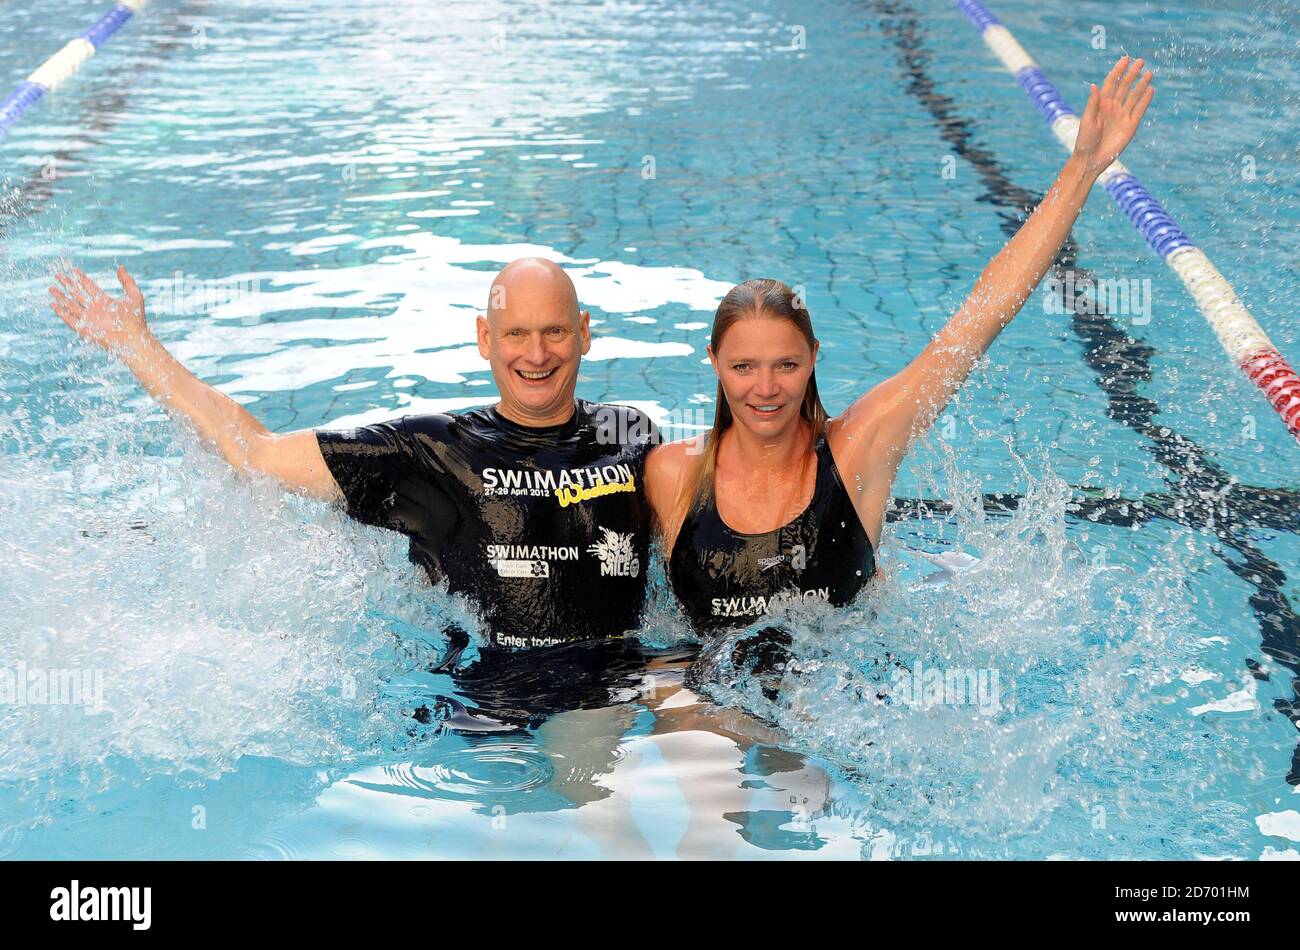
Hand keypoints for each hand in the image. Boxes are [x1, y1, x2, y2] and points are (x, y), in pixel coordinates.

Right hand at [49, 265, 149, 355]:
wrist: (133, 339)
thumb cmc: (136, 319)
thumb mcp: (134, 296)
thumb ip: (127, 281)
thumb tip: (121, 267)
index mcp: (104, 301)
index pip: (89, 287)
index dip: (81, 278)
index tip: (73, 270)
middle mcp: (95, 309)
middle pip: (77, 294)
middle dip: (67, 285)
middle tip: (58, 275)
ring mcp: (89, 319)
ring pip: (71, 305)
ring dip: (61, 297)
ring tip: (51, 289)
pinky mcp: (84, 329)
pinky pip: (70, 319)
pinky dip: (61, 312)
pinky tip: (53, 305)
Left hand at [1072, 55, 1154, 176]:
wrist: (1091, 159)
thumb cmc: (1085, 141)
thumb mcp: (1087, 120)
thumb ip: (1093, 103)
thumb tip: (1094, 85)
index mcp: (1101, 104)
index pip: (1111, 83)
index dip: (1118, 71)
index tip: (1126, 59)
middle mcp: (1112, 107)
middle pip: (1124, 86)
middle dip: (1132, 73)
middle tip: (1141, 61)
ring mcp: (1122, 115)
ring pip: (1134, 96)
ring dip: (1141, 84)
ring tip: (1149, 73)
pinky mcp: (1131, 125)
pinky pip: (1139, 109)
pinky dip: (1145, 100)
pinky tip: (1151, 90)